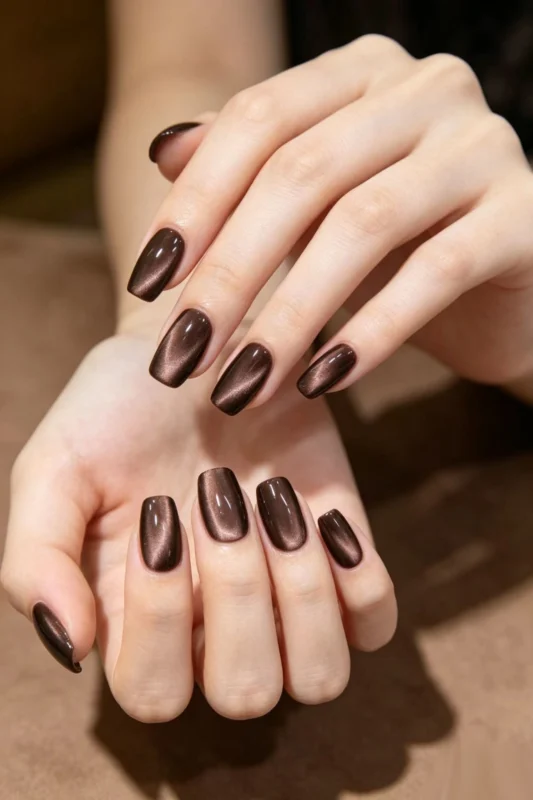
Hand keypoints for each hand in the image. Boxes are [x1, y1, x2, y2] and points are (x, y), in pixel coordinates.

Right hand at [1, 313, 395, 721]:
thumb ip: (37, 558)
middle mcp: (213, 628)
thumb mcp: (53, 470)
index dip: (159, 616)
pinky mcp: (344, 562)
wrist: (202, 348)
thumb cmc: (117, 413)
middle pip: (244, 693)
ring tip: (276, 502)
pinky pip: (374, 625)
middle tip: (218, 495)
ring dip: (302, 591)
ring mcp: (285, 601)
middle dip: (237, 591)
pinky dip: (360, 580)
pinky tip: (323, 514)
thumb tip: (71, 645)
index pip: (152, 693)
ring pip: (318, 677)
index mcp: (136, 621)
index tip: (158, 511)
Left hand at [128, 34, 532, 413]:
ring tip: (240, 384)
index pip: (258, 121)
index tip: (147, 282)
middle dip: (230, 273)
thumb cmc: (400, 247)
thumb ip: (250, 172)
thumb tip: (161, 152)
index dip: (194, 203)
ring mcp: (482, 145)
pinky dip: (371, 332)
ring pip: (363, 223)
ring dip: (290, 317)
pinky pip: (436, 271)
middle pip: (301, 173)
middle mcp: (427, 88)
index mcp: (364, 73)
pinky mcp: (524, 214)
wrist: (505, 289)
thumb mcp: (317, 207)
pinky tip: (322, 382)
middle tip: (183, 353)